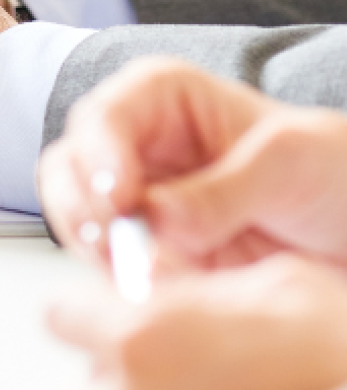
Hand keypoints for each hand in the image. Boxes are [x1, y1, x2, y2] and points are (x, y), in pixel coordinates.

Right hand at [40, 58, 346, 270]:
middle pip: (69, 168)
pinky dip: (121, 282)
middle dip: (83, 209)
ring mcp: (134, 203)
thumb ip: (224, 188)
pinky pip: (105, 267)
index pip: (104, 116)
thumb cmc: (336, 175)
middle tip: (115, 245)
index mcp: (165, 99)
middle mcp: (137, 147)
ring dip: (98, 251)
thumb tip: (157, 216)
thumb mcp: (295, 164)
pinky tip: (161, 290)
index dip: (99, 156)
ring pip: (75, 221)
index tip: (120, 201)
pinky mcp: (140, 252)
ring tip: (146, 274)